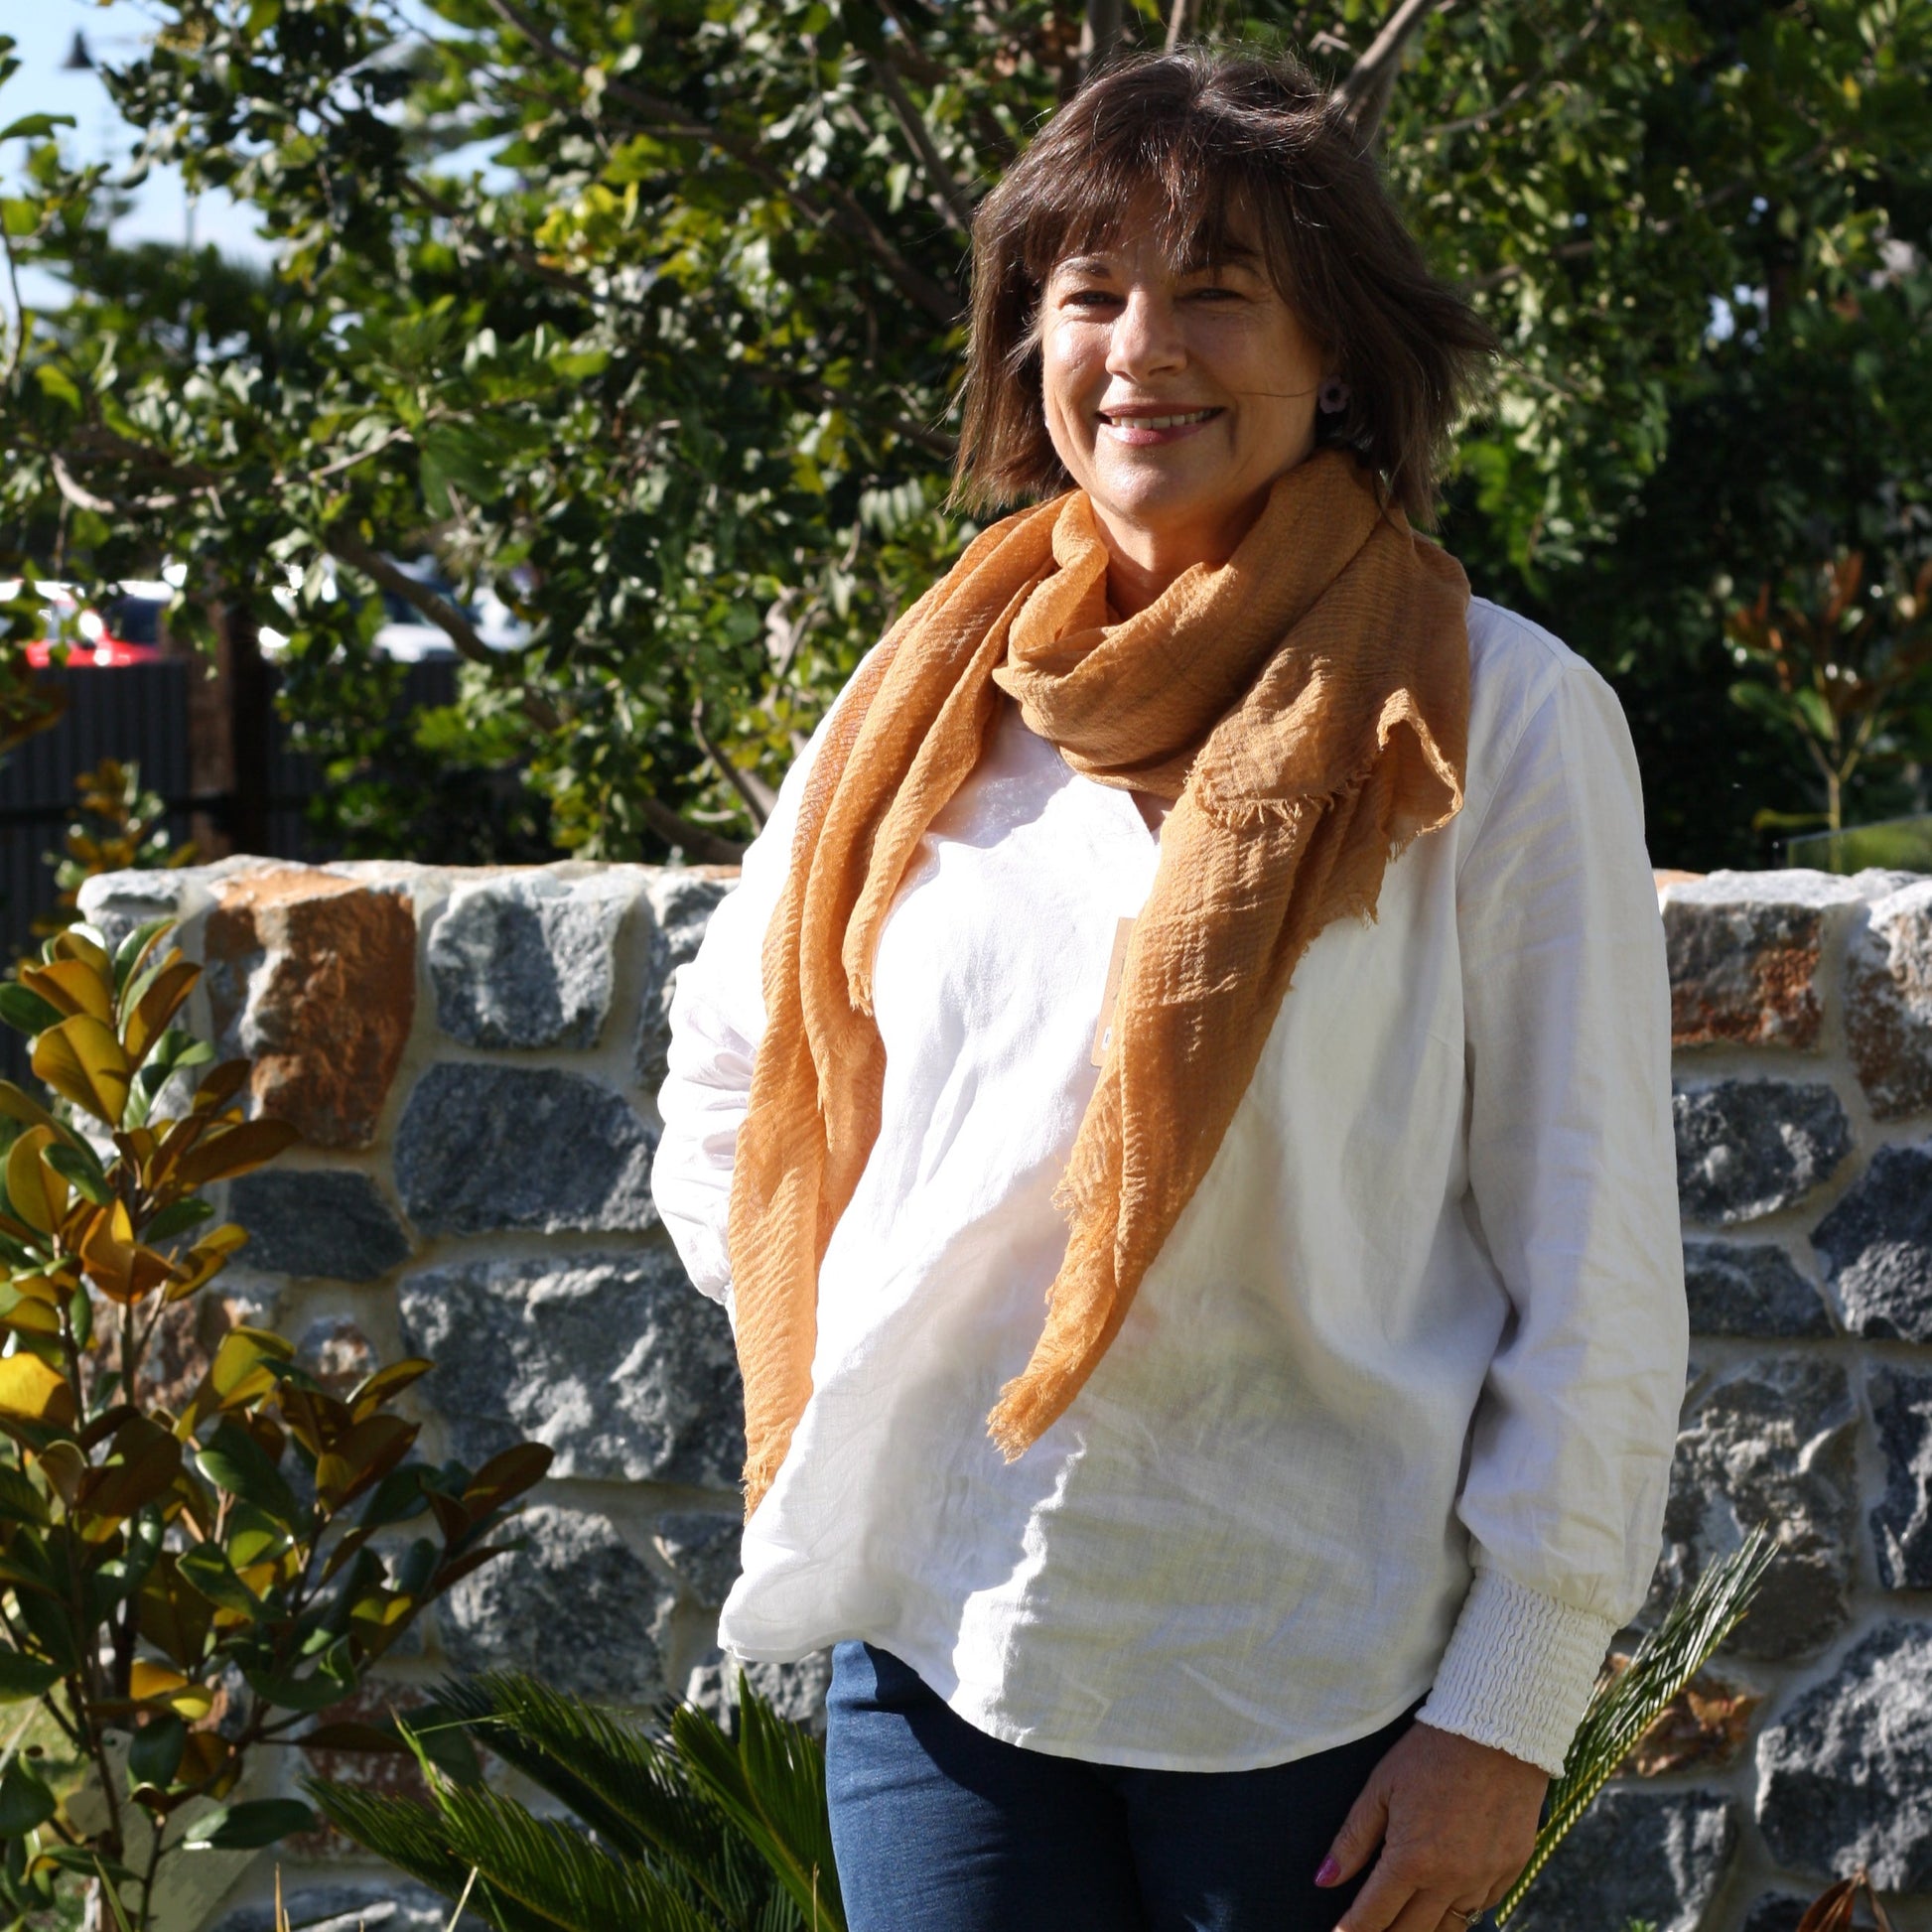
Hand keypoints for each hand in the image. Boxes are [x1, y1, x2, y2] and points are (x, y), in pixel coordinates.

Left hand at [1316, 1721, 1546, 1931]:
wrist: (1496, 1732)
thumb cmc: (1429, 1755)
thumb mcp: (1380, 1788)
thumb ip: (1352, 1840)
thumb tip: (1323, 1879)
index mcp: (1412, 1860)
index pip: (1374, 1915)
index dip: (1353, 1931)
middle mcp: (1450, 1880)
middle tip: (1371, 1928)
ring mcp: (1485, 1879)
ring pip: (1449, 1928)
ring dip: (1423, 1929)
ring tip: (1403, 1923)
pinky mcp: (1512, 1871)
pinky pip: (1481, 1907)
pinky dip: (1460, 1908)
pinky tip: (1443, 1899)